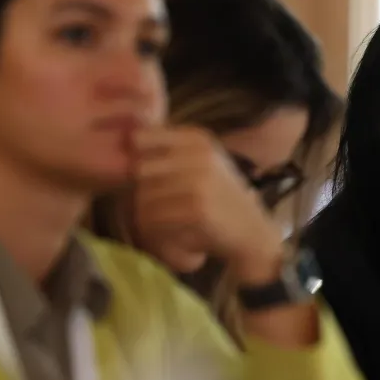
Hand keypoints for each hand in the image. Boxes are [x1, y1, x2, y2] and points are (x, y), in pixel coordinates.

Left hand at [130, 126, 284, 280]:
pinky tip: (181, 241)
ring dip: (149, 221)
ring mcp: (198, 180)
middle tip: (163, 214)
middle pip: (137, 172)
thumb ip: (168, 153)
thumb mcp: (201, 166)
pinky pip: (153, 221)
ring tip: (173, 229)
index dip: (137, 163)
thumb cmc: (223, 202)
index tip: (153, 184)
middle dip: (142, 196)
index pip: (140, 140)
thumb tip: (125, 143)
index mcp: (197, 138)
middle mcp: (198, 154)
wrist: (255, 237)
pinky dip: (159, 237)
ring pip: (142, 199)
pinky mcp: (196, 208)